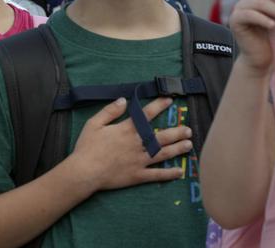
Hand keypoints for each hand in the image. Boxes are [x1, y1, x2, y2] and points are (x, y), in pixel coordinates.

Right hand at [69, 97, 192, 192]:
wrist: (85, 172)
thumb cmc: (87, 147)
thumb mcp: (93, 123)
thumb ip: (110, 111)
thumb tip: (124, 100)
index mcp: (127, 130)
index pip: (146, 115)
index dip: (159, 106)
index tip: (170, 100)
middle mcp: (137, 144)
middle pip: (161, 136)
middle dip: (176, 132)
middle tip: (188, 129)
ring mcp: (139, 161)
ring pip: (163, 154)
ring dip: (177, 149)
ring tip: (189, 145)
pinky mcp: (138, 175)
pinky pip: (156, 175)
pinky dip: (169, 174)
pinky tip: (179, 172)